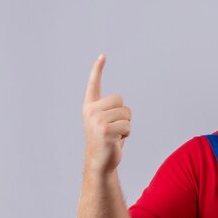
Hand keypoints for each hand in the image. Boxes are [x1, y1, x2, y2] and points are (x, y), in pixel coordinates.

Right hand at [82, 54, 131, 173]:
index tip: (103, 56)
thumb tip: (120, 108)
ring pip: (126, 114)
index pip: (94, 84)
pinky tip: (116, 141)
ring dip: (126, 126)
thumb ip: (111, 112)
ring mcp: (96, 121)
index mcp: (90, 107)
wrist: (100, 162)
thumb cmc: (107, 141)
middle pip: (120, 101)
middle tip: (113, 129)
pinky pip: (127, 126)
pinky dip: (126, 134)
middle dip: (124, 115)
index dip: (98, 69)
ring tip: (115, 135)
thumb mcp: (107, 122)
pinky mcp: (105, 130)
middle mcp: (91, 111)